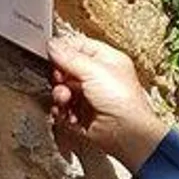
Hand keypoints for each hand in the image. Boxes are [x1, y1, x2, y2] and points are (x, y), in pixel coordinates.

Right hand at [47, 35, 169, 169]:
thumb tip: (52, 44)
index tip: (52, 54)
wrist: (127, 134)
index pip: (79, 46)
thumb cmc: (122, 100)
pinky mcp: (82, 115)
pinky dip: (61, 111)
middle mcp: (98, 77)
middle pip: (67, 69)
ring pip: (63, 89)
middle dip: (60, 75)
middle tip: (60, 79)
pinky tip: (65, 112)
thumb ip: (69, 56)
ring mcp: (89, 97)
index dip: (63, 50)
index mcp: (106, 60)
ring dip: (60, 94)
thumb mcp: (94, 70)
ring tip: (65, 99)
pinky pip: (63, 109)